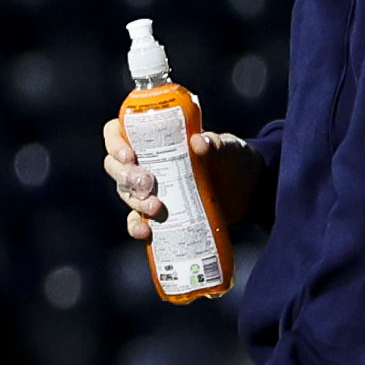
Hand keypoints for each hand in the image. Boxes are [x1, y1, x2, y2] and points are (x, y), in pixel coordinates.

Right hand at [102, 116, 262, 234]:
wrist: (249, 191)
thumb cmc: (233, 160)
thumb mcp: (227, 148)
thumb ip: (215, 144)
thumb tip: (199, 142)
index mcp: (154, 138)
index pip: (117, 133)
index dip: (115, 143)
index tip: (129, 155)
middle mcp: (145, 163)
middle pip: (116, 167)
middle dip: (125, 176)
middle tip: (147, 183)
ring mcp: (149, 190)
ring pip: (125, 193)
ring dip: (134, 201)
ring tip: (156, 208)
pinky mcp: (157, 215)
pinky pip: (136, 221)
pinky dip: (136, 227)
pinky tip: (146, 232)